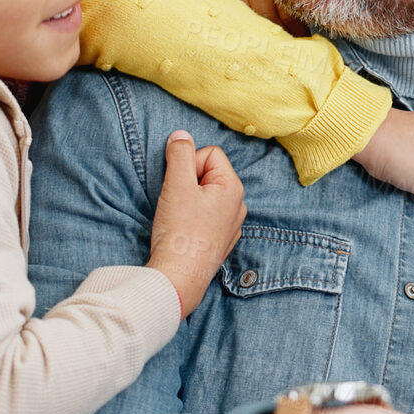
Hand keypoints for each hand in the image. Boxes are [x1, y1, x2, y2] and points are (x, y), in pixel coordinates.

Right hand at [147, 130, 246, 316]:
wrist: (179, 278)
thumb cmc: (180, 232)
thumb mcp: (176, 184)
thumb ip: (179, 153)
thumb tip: (181, 135)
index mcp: (233, 188)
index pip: (209, 154)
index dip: (188, 163)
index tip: (178, 185)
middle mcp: (238, 205)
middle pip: (208, 173)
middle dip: (188, 181)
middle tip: (175, 201)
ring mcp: (230, 225)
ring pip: (205, 196)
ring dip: (188, 199)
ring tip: (177, 217)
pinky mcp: (219, 241)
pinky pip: (205, 216)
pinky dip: (192, 218)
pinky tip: (182, 231)